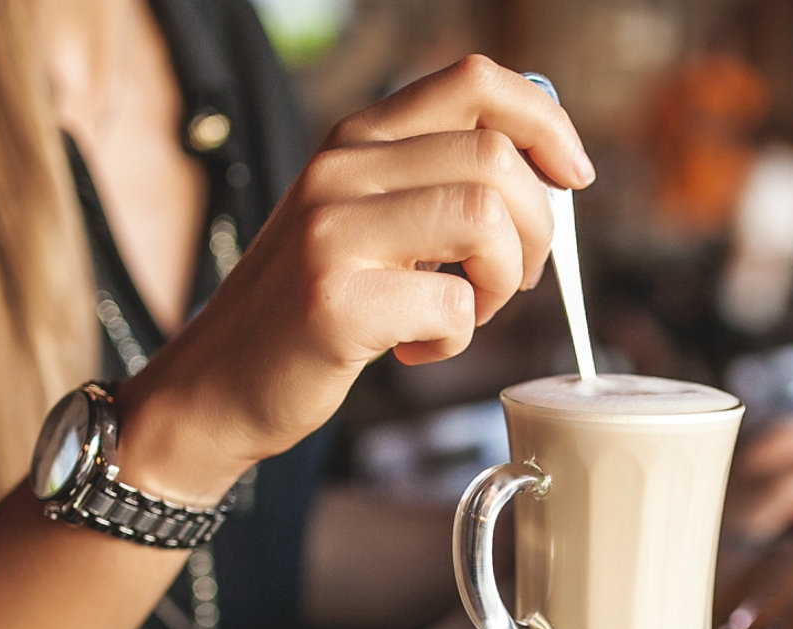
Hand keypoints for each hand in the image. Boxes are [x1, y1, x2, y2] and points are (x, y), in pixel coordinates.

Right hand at [120, 55, 592, 502]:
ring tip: (464, 312)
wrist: (219, 383)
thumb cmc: (314, 306)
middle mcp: (341, 169)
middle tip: (506, 282)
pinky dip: (455, 340)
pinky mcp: (336, 303)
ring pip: (486, 220)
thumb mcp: (366, 219)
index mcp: (357, 138)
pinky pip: (453, 305)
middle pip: (497, 160)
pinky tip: (414, 350)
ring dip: (502, 282)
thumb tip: (551, 173)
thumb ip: (436, 183)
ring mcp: (333, 233)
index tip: (574, 175)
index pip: (474, 80)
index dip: (545, 121)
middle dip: (535, 232)